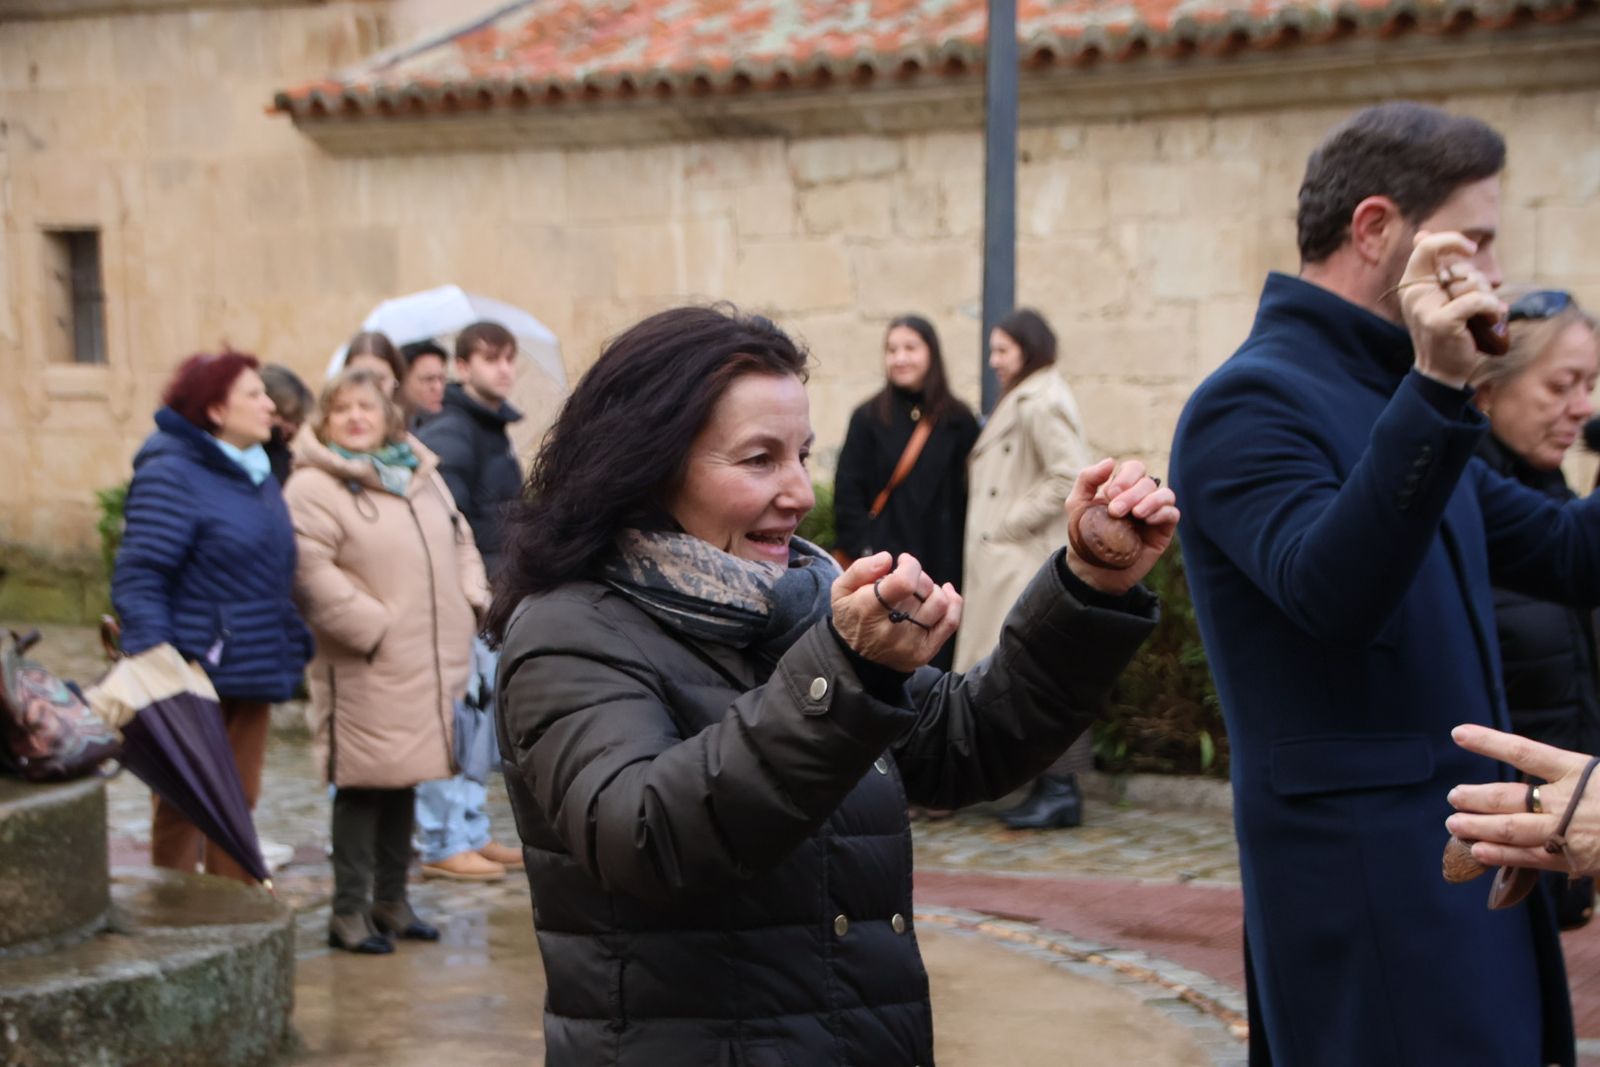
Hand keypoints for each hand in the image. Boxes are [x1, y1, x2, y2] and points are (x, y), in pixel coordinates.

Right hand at [831, 552, 961, 671]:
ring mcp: (910, 643)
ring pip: (940, 603)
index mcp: (869, 610)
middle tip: (905, 579)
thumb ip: (860, 569)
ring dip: (932, 589)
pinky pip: (950, 623)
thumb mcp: (841, 590)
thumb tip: (887, 559)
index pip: (904, 582)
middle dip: (917, 576)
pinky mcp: (924, 652)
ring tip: (919, 589)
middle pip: (923, 589)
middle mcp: (892, 629)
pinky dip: (953, 602)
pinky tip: (945, 592)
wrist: (854, 658)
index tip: (902, 562)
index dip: (910, 565)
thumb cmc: (851, 616)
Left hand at [1063, 458, 1178, 594]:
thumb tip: (1111, 461)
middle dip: (1132, 493)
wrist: (1090, 570)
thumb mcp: (1077, 504)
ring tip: (1135, 515)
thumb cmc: (1084, 536)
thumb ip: (1088, 479)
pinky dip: (1162, 512)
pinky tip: (1146, 521)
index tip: (1110, 495)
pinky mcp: (1162, 532)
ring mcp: (1153, 514)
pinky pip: (1173, 514)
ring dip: (1150, 500)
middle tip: (1115, 511)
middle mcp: (1140, 498)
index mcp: (1122, 489)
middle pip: (1148, 481)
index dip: (1125, 477)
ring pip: (1165, 494)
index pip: (1135, 468)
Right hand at [1399, 231, 1505, 388]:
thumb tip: (1422, 234)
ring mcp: (1425, 308)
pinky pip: (1477, 301)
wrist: (1442, 371)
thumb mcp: (1437, 296)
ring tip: (1482, 315)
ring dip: (1487, 297)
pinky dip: (1492, 308)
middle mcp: (1413, 293)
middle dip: (1478, 281)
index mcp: (1411, 283)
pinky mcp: (1442, 322)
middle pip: (1459, 266)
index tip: (1470, 248)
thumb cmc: (1447, 332)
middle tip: (1478, 302)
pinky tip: (1493, 318)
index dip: (1451, 240)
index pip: (1427, 246)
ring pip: (1470, 283)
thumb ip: (1434, 268)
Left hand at [1445, 724, 1599, 875]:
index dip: (1489, 742)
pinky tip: (1478, 849)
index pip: (1524, 751)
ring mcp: (1569, 831)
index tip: (1458, 733)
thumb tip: (1537, 767)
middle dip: (1476, 796)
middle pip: (1509, 796)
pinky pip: (1529, 857)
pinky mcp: (1574, 859)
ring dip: (1478, 825)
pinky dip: (1501, 854)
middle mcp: (1569, 800)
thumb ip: (1569, 774)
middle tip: (1453, 795)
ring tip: (1454, 822)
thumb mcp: (1599, 775)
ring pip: (1512, 828)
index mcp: (1580, 770)